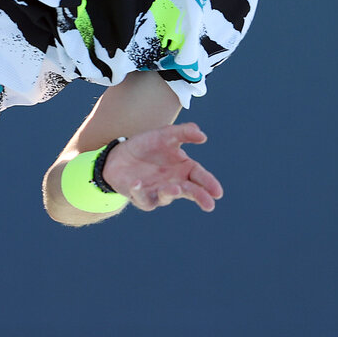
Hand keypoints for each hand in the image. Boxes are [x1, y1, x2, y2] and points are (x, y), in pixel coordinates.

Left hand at [101, 123, 222, 211]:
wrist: (120, 154)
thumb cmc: (148, 146)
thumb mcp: (165, 135)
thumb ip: (184, 133)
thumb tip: (203, 135)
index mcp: (184, 169)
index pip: (199, 176)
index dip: (209, 184)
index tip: (217, 192)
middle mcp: (174, 183)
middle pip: (189, 191)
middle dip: (199, 196)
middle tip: (209, 204)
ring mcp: (158, 192)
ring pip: (166, 196)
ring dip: (170, 193)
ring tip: (175, 188)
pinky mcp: (140, 197)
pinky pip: (141, 197)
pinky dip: (139, 191)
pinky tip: (137, 183)